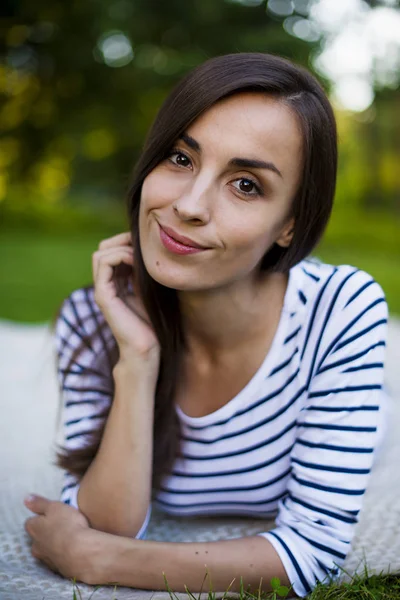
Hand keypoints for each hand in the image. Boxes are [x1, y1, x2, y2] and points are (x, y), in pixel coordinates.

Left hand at [23, 494, 93, 582]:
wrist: (80, 552)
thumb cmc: (67, 524)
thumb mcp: (55, 507)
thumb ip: (40, 503)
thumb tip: (26, 499)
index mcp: (33, 528)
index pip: (31, 522)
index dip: (41, 517)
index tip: (52, 515)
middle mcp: (36, 545)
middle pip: (37, 537)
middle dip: (46, 533)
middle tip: (60, 526)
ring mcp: (46, 558)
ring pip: (46, 549)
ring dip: (53, 544)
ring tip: (68, 539)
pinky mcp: (57, 568)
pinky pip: (57, 558)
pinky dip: (62, 554)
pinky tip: (73, 550)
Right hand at [92, 231, 159, 373]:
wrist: (147, 349)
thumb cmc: (153, 324)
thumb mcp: (150, 290)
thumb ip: (144, 272)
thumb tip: (150, 250)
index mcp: (115, 283)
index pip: (112, 250)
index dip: (127, 242)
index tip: (147, 247)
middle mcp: (106, 285)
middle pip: (103, 248)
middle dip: (123, 241)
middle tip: (143, 248)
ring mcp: (102, 290)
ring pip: (100, 253)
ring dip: (122, 248)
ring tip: (139, 257)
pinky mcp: (103, 295)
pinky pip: (103, 263)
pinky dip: (119, 256)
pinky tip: (135, 262)